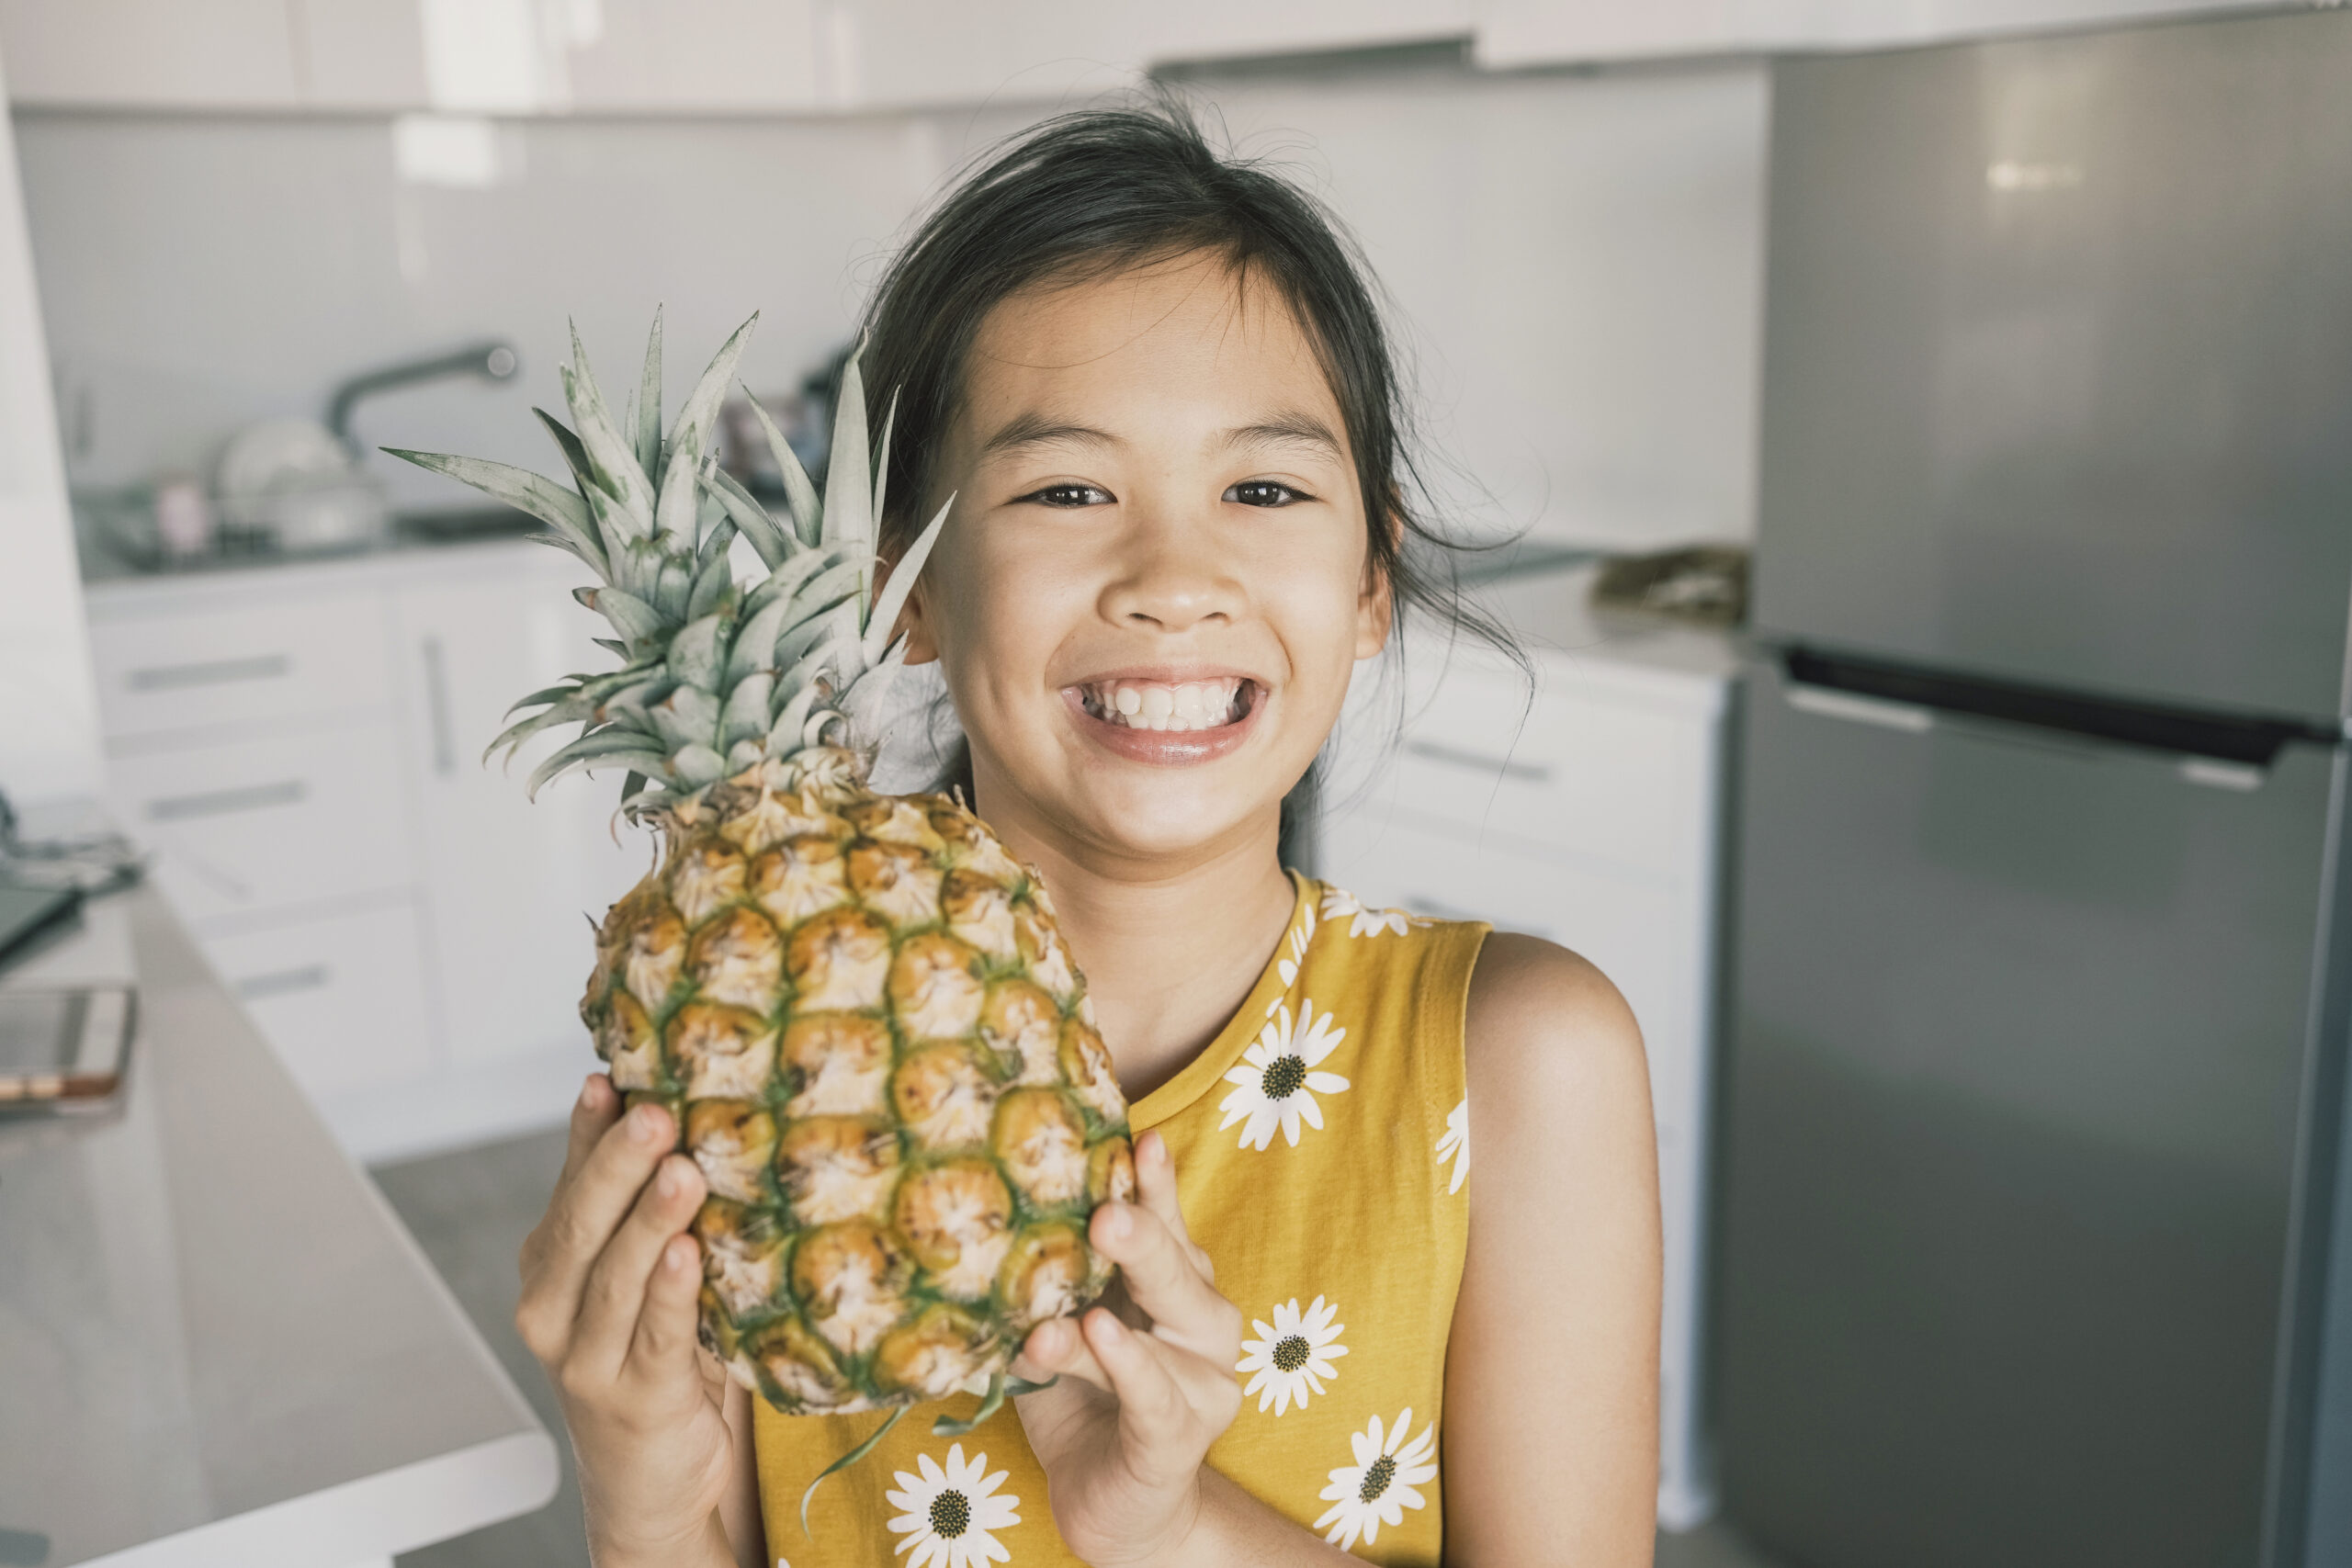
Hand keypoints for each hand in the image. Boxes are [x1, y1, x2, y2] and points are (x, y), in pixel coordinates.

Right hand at [515, 1075, 734, 1565]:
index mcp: (551, 1263)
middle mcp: (551, 1307)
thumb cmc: (659, 1360)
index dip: (589, 1131)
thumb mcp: (648, 1278)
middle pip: (582, 1224)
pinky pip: (656, 1337)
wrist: (651, 1483)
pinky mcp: (632, 1398)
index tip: (611, 1077)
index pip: (570, 1182)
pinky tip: (689, 1255)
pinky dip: (672, 1295)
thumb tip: (698, 1115)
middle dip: (618, 1164)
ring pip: (615, 1277)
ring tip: (681, 1172)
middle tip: (655, 1114)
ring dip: (649, 1221)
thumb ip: (656, 1212)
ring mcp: (584, 1358)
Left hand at [1010, 1131, 1243, 1567]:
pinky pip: (1157, 1397)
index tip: (1139, 1139)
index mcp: (1176, 1286)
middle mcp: (1204, 1324)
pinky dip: (1130, 1367)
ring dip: (1116, 1310)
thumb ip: (1044, 1290)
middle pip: (1177, 1269)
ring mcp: (1203, 1382)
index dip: (1156, 1185)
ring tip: (1083, 1288)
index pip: (1167, 1226)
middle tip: (1105, 1212)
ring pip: (1164, 1333)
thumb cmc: (1083, 1401)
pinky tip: (1101, 1336)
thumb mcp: (1058, 1331)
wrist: (1110, 1505)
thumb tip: (982, 1233)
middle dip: (1143, 1234)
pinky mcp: (1181, 1437)